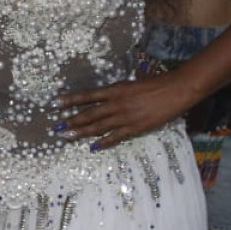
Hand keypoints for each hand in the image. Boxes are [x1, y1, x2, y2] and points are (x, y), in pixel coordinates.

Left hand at [56, 71, 200, 148]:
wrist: (175, 90)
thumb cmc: (156, 83)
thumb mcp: (132, 82)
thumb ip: (119, 90)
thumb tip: (109, 94)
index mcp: (115, 89)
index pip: (87, 95)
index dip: (70, 100)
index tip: (55, 103)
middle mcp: (116, 103)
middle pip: (89, 113)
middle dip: (71, 120)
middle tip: (56, 127)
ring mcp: (125, 116)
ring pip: (98, 126)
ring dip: (82, 132)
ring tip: (67, 136)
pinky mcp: (135, 127)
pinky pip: (115, 137)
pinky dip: (103, 142)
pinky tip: (93, 146)